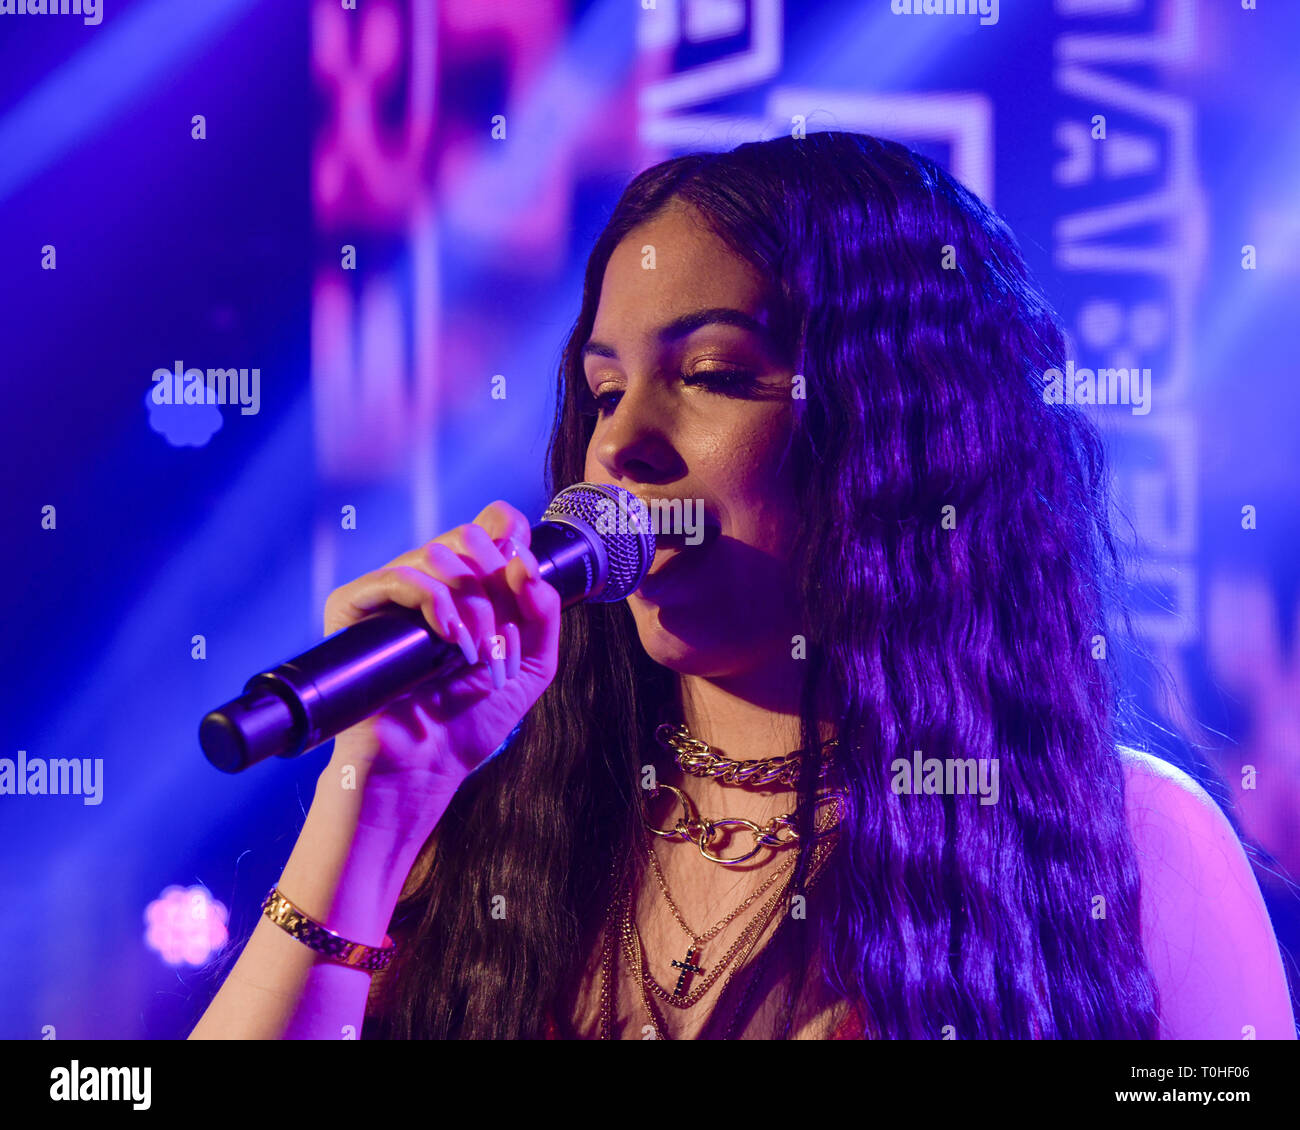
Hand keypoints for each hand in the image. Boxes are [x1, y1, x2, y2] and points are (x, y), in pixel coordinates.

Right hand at [319, 501, 560, 843]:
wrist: (424, 767)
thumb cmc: (470, 721)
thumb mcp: (532, 664)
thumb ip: (543, 610)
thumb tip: (524, 559)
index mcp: (469, 587)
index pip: (492, 526)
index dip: (513, 541)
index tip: (523, 580)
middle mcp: (429, 581)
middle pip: (471, 538)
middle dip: (497, 588)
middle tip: (499, 641)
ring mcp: (391, 592)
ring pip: (440, 556)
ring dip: (472, 606)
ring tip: (475, 654)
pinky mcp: (355, 606)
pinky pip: (399, 576)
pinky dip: (435, 602)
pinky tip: (450, 639)